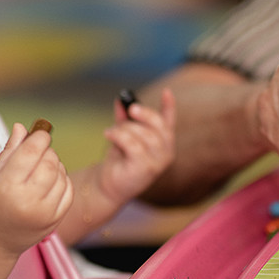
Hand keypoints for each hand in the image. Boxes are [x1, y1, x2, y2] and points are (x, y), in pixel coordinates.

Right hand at [0, 122, 72, 256]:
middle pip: (49, 161)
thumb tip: (22, 126)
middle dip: (46, 151)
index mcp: (7, 186)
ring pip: (61, 174)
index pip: (32, 151)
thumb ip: (10, 151)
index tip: (39, 133)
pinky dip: (62, 180)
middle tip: (37, 152)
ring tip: (40, 169)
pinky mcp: (55, 220)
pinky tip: (49, 181)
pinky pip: (68, 190)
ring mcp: (44, 213)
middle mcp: (28, 200)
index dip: (39, 137)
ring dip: (55, 165)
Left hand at [99, 88, 176, 204]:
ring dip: (126, 128)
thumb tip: (120, 101)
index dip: (170, 106)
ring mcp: (158, 163)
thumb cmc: (119, 161)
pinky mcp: (146, 169)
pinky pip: (134, 145)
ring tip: (112, 131)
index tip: (166, 91)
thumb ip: (124, 118)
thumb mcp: (123, 135)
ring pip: (145, 135)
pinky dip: (119, 136)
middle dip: (144, 114)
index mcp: (163, 143)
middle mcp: (166, 153)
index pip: (169, 122)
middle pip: (160, 126)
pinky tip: (108, 134)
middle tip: (131, 108)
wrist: (108, 186)